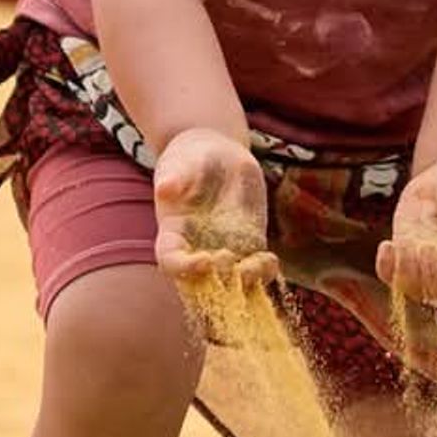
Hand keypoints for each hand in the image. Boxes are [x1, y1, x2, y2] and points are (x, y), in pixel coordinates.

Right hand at [150, 129, 278, 294]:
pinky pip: (256, 266)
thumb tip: (165, 187)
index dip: (184, 268)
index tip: (204, 261)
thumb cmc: (188, 159)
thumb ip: (173, 177)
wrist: (214, 155)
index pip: (171, 261)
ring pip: (233, 279)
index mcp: (173, 234)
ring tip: (258, 266)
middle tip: (232, 263)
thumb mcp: (179, 163)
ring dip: (246, 282)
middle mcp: (197, 248)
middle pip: (202, 280)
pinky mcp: (249, 243)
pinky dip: (264, 270)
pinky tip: (270, 261)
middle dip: (218, 282)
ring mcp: (224, 248)